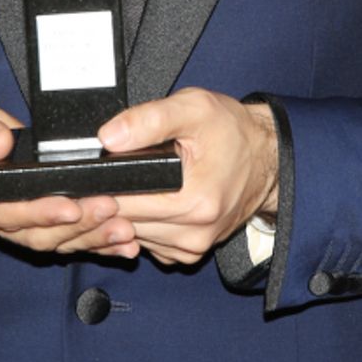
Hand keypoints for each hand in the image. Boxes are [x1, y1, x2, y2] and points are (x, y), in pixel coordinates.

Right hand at [0, 82, 137, 255]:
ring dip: (89, 237)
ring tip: (124, 231)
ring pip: (50, 239)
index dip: (38, 212)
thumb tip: (1, 142)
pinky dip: (91, 239)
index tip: (71, 206)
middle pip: (33, 233)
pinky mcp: (26, 214)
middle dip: (76, 226)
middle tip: (111, 212)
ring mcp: (6, 218)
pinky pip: (60, 234)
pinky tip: (121, 242)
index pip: (3, 212)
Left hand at [97, 89, 278, 266]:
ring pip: (132, 237)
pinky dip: (141, 226)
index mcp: (194, 203)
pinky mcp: (189, 253)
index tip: (96, 172)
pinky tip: (148, 202)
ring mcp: (192, 247)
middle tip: (112, 174)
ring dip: (124, 216)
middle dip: (110, 201)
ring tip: (132, 185)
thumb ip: (148, 119)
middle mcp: (194, 234)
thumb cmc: (232, 132)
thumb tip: (108, 137)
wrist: (265, 158)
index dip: (100, 188)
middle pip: (123, 224)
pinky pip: (148, 243)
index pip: (121, 205)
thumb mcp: (194, 108)